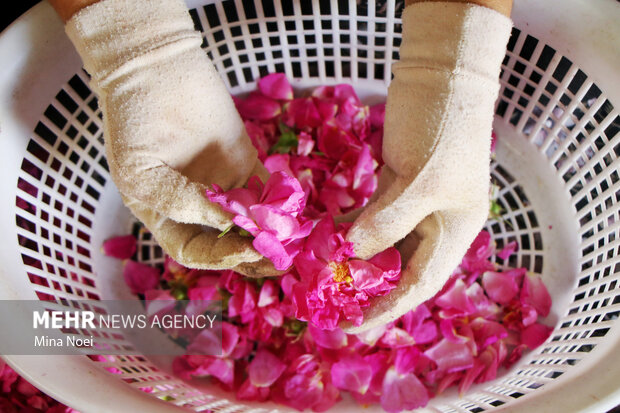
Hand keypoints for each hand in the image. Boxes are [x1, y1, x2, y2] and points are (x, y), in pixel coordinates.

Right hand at [56, 0, 274, 274]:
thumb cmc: (134, 120)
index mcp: (165, 215)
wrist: (155, 67)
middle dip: (251, 253)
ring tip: (290, 246)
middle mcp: (196, 206)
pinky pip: (267, 189)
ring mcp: (223, 184)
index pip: (194, 250)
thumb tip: (229, 221)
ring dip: (270, 236)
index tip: (244, 250)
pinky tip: (294, 213)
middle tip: (277, 259)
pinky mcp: (245, 161)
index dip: (219, 257)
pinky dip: (282, 203)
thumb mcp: (141, 172)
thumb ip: (179, 201)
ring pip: (251, 222)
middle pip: (227, 243)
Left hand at [345, 1, 512, 331]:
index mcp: (455, 231)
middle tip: (328, 306)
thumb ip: (388, 221)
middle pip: (397, 268)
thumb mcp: (423, 178)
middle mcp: (435, 223)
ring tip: (320, 277)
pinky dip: (348, 228)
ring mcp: (414, 203)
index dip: (387, 310)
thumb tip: (349, 253)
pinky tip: (325, 236)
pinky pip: (369, 216)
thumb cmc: (445, 125)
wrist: (442, 73)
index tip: (353, 328)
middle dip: (366, 288)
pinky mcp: (396, 182)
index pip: (419, 284)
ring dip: (352, 258)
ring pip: (380, 243)